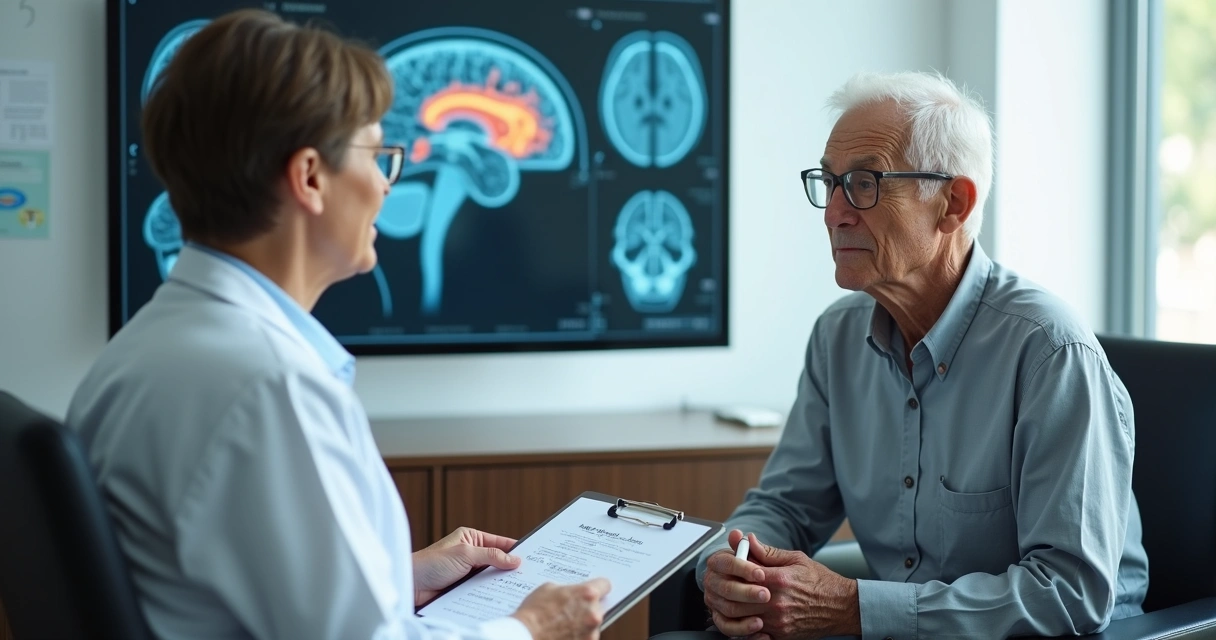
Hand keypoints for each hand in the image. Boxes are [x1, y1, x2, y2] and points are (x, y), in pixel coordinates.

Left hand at [412, 527, 521, 605]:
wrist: (410, 585)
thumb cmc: (430, 563)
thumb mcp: (465, 554)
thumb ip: (491, 556)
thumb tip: (514, 559)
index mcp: (471, 538)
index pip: (500, 542)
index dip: (516, 549)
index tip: (532, 556)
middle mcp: (470, 553)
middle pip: (497, 560)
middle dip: (510, 568)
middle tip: (528, 575)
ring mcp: (467, 571)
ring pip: (490, 576)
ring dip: (499, 582)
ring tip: (517, 588)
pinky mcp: (463, 587)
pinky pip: (482, 589)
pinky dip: (490, 592)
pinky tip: (500, 597)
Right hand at [511, 578, 611, 639]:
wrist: (526, 636)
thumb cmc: (534, 613)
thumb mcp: (549, 589)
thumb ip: (568, 590)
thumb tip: (573, 593)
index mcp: (587, 594)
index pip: (605, 585)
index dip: (598, 586)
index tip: (596, 589)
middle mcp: (593, 613)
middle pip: (599, 607)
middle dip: (587, 607)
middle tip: (572, 610)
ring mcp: (591, 633)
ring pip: (593, 625)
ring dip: (583, 624)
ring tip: (564, 625)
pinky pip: (586, 638)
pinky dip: (578, 637)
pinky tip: (563, 634)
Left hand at [709, 532, 861, 639]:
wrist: (841, 607)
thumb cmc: (820, 581)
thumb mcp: (795, 559)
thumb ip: (767, 552)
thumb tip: (746, 539)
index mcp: (778, 579)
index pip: (741, 574)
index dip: (731, 570)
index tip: (728, 567)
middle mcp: (776, 602)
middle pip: (736, 598)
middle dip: (727, 591)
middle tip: (725, 585)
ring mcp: (777, 622)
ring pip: (740, 618)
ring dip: (732, 609)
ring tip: (732, 600)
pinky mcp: (781, 636)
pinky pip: (753, 635)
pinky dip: (744, 627)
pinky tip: (744, 617)